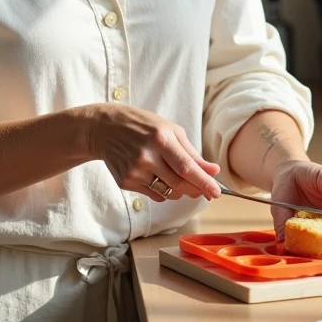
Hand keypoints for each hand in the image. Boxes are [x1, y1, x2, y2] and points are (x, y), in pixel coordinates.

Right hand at [85, 104, 221, 202]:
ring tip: (178, 178)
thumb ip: (192, 153)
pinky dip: (163, 190)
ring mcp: (134, 171)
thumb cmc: (143, 126)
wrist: (105, 128)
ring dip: (180, 190)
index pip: (186, 167)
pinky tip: (158, 175)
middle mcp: (146, 156)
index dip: (204, 182)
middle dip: (196, 189)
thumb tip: (213, 171)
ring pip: (168, 193)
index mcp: (161, 139)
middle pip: (179, 184)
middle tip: (204, 189)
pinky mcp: (125, 182)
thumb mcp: (170, 131)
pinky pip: (154, 195)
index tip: (216, 192)